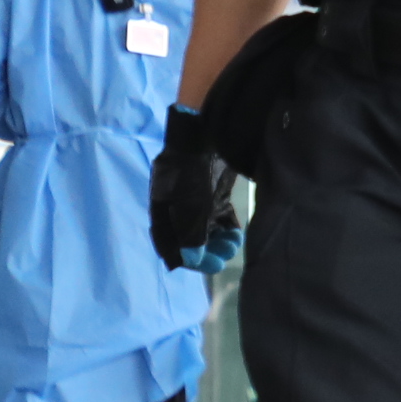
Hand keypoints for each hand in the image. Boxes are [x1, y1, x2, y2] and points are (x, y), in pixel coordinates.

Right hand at [149, 109, 241, 269]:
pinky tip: (236, 231)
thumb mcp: (191, 211)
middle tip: (228, 253)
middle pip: (192, 240)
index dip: (194, 261)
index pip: (174, 247)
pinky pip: (218, 214)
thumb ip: (191, 237)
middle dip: (211, 251)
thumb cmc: (193, 176)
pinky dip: (226, 225)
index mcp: (163, 214)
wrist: (204, 136)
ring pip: (207, 229)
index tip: (215, 265)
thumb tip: (193, 261)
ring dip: (220, 240)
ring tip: (234, 242)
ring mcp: (195, 199)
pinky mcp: (211, 191)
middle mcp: (176, 209)